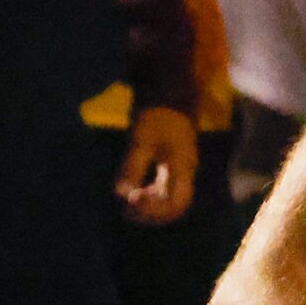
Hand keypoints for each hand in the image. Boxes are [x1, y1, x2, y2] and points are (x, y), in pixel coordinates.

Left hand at [116, 106, 198, 225]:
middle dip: (151, 214)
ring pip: (168, 199)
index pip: (175, 204)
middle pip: (174, 207)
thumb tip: (121, 194)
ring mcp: (179, 168)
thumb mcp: (141, 139)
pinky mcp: (170, 163)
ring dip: (149, 207)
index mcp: (182, 168)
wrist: (170, 90)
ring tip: (127, 204)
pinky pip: (163, 189)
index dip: (154, 210)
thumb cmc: (157, 113)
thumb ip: (132, 167)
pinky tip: (133, 190)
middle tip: (126, 210)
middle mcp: (184, 172)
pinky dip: (148, 196)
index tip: (131, 201)